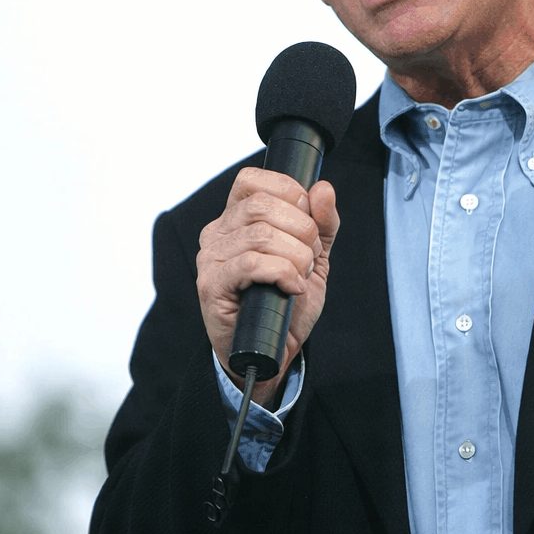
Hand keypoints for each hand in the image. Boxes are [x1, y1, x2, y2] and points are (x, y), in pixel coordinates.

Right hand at [196, 167, 339, 405]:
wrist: (272, 352)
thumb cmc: (285, 304)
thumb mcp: (313, 257)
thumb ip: (322, 223)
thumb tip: (323, 189)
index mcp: (235, 218)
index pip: (252, 180)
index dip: (288, 192)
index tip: (308, 219)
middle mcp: (216, 233)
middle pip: (263, 205)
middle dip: (301, 229)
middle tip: (310, 257)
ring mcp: (210, 259)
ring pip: (261, 234)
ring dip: (296, 256)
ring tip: (301, 276)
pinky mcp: (211, 285)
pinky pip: (253, 263)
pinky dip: (284, 273)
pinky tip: (292, 288)